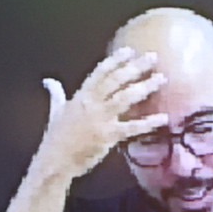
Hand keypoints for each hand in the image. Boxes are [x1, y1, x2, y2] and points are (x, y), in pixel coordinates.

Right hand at [33, 48, 166, 181]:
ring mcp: (100, 119)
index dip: (115, 60)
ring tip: (161, 79)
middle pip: (116, 80)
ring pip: (125, 98)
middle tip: (153, 58)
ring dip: (145, 87)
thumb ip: (56, 94)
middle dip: (135, 67)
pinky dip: (148, 123)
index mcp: (79, 96)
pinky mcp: (108, 136)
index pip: (99, 72)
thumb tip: (49, 81)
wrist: (55, 161)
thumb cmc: (55, 138)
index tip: (129, 50)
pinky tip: (163, 118)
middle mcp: (91, 103)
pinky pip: (132, 127)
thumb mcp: (55, 111)